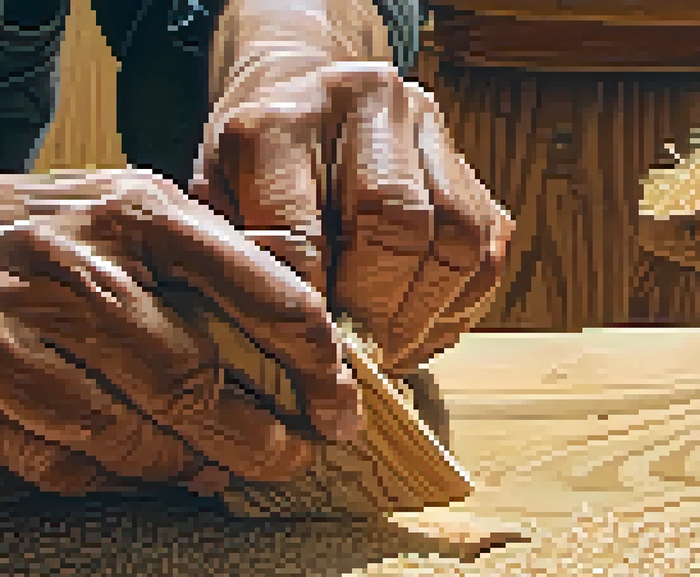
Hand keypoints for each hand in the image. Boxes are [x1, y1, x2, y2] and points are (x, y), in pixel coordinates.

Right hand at [0, 125, 362, 494]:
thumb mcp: (93, 215)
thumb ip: (179, 267)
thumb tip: (277, 357)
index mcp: (130, 209)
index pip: (259, 286)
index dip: (313, 362)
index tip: (341, 410)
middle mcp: (77, 259)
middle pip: (198, 376)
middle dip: (256, 436)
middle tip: (286, 464)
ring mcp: (14, 320)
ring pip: (129, 430)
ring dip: (176, 467)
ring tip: (204, 474)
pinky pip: (59, 457)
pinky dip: (99, 475)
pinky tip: (114, 468)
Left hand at [191, 60, 514, 374]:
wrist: (291, 90)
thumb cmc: (243, 167)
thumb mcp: (213, 205)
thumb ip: (242, 265)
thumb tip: (288, 351)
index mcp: (274, 122)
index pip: (299, 233)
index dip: (310, 308)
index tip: (310, 357)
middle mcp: (357, 103)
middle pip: (394, 223)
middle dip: (378, 310)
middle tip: (360, 362)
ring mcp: (420, 120)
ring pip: (456, 233)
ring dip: (426, 311)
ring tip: (392, 352)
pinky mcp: (461, 151)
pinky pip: (486, 241)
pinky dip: (457, 300)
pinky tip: (420, 328)